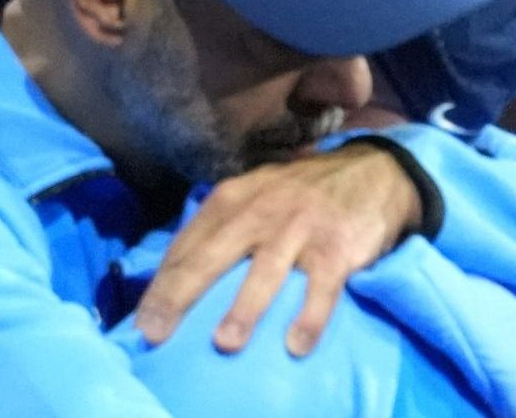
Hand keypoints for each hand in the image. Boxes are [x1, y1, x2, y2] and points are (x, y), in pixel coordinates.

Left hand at [134, 142, 422, 357]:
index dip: (161, 284)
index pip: (187, 243)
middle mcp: (263, 209)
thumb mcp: (255, 194)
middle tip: (156, 332)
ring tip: (225, 343)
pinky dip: (310, 316)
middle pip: (213, 255)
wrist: (373, 171)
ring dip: (245, 308)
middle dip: (181, 294)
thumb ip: (219, 226)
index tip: (141, 323)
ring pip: (267, 271)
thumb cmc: (300, 196)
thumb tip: (170, 276)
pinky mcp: (338, 246)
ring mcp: (302, 227)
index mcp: (234, 197)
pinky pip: (322, 287)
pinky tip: (296, 345)